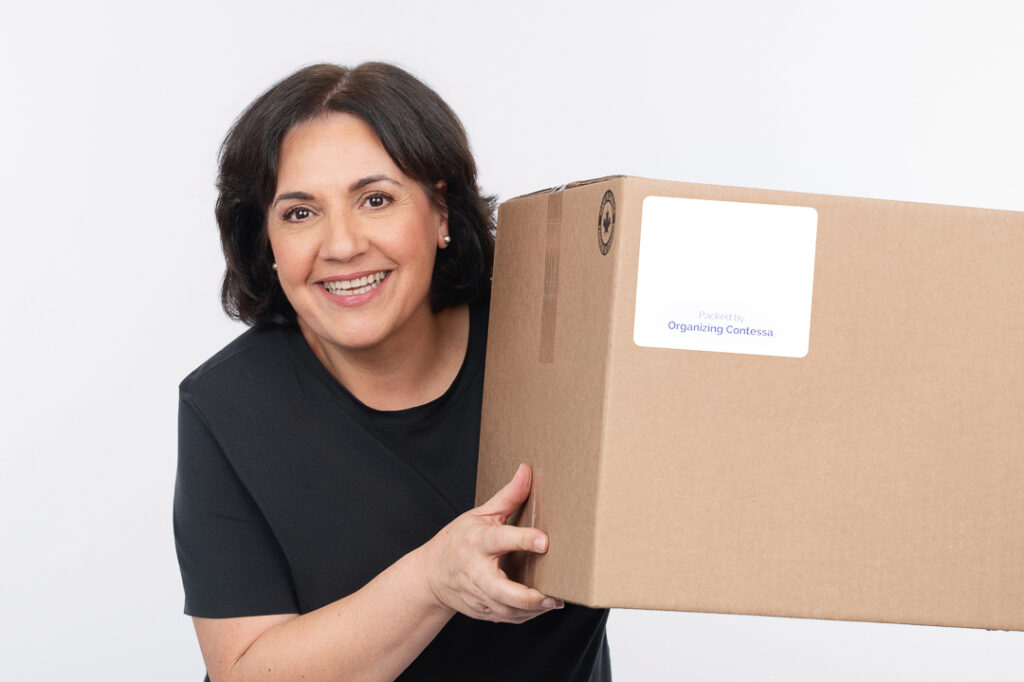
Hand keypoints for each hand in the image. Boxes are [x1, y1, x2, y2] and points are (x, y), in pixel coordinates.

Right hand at [420, 463, 564, 622]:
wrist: (431, 574)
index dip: (523, 540)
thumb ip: (507, 496)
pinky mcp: (481, 610)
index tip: (545, 541)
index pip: (500, 539)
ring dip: (531, 609)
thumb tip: (526, 470)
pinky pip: (505, 617)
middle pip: (500, 589)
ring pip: (505, 609)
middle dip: (527, 596)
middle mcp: (476, 571)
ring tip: (553, 601)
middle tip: (551, 595)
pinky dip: (524, 616)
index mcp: (477, 542)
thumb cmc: (458, 540)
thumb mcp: (480, 514)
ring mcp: (477, 594)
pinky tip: (541, 607)